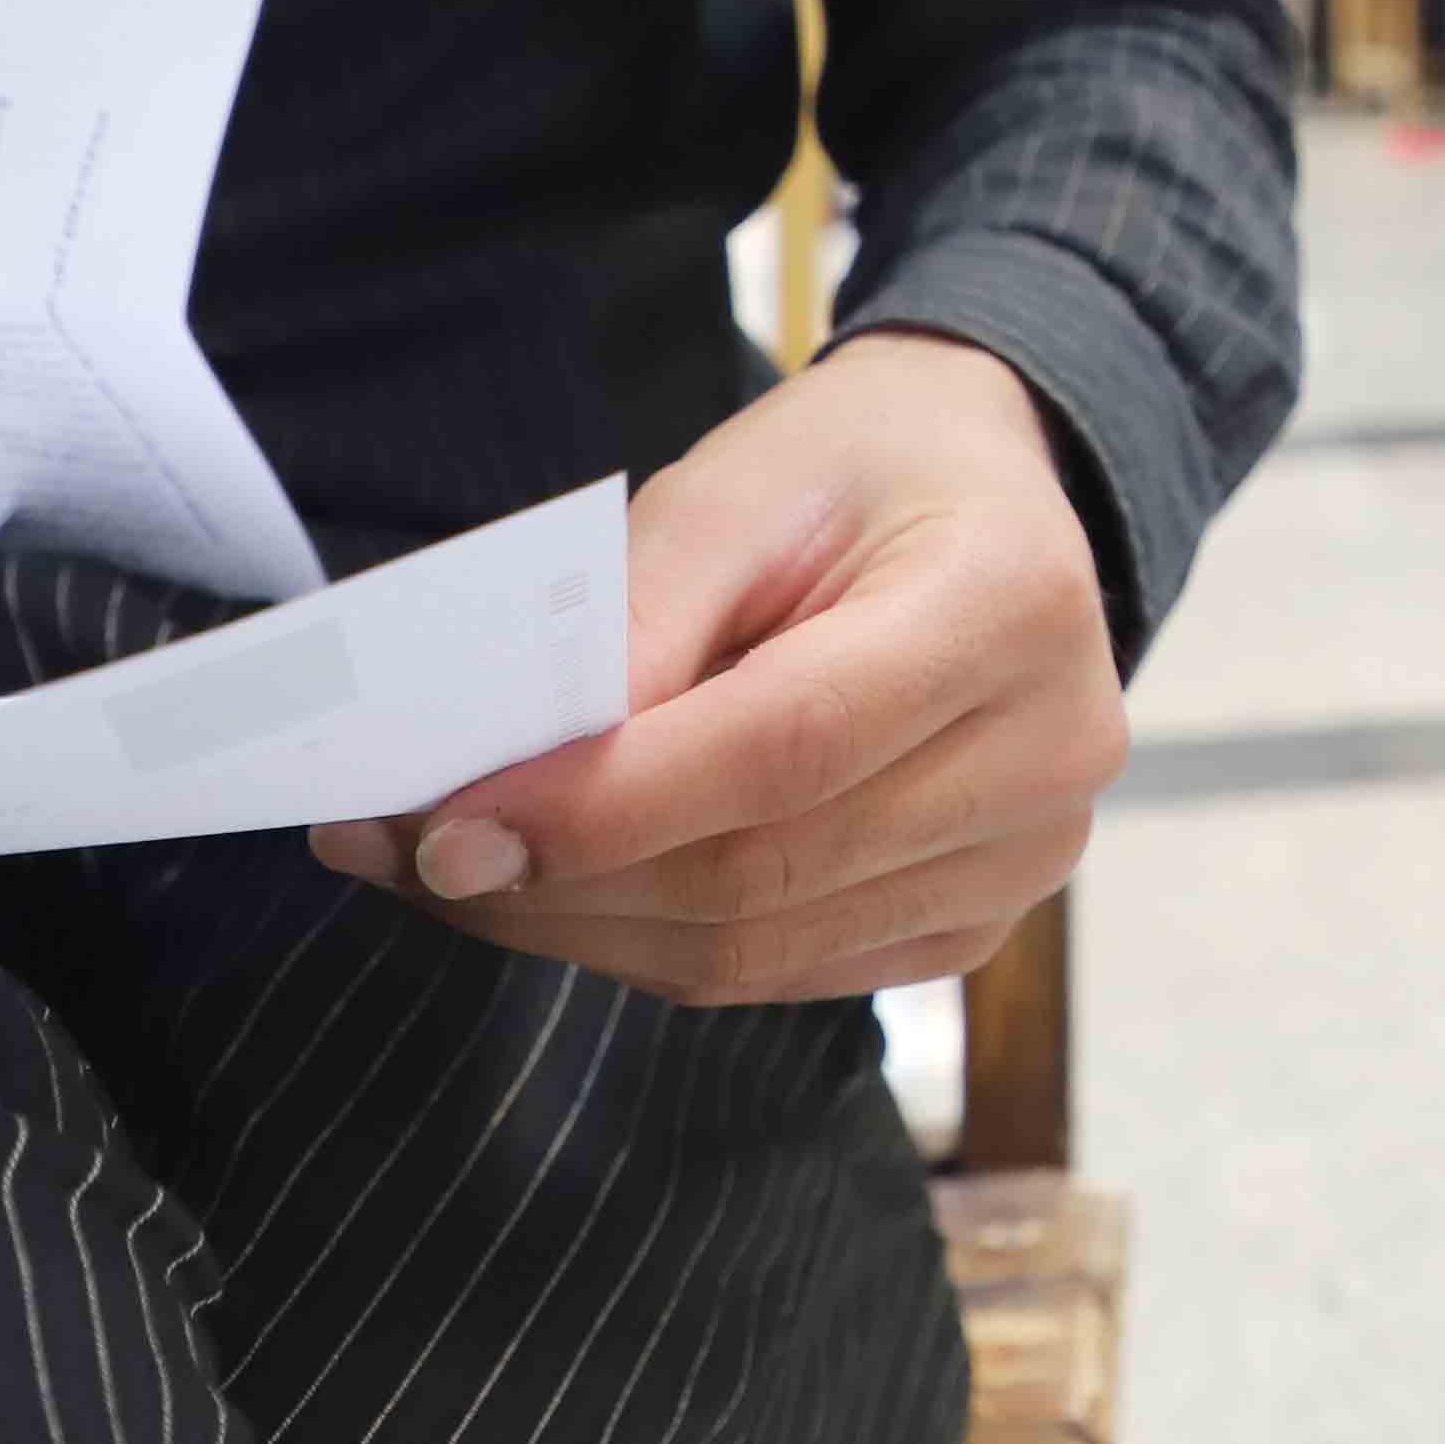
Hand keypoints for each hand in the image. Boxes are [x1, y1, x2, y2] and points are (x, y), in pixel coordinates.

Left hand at [312, 330, 1123, 1006]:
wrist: (982, 492)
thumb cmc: (851, 471)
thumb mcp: (734, 486)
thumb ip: (633, 628)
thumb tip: (503, 789)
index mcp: (1005, 605)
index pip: (788, 748)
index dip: (606, 806)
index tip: (445, 830)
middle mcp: (1048, 752)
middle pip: (762, 871)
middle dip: (556, 882)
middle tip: (396, 853)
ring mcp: (1027, 857)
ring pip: (755, 950)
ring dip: (577, 929)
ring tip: (444, 874)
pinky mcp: (975, 923)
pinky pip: (778, 972)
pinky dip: (646, 944)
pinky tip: (555, 895)